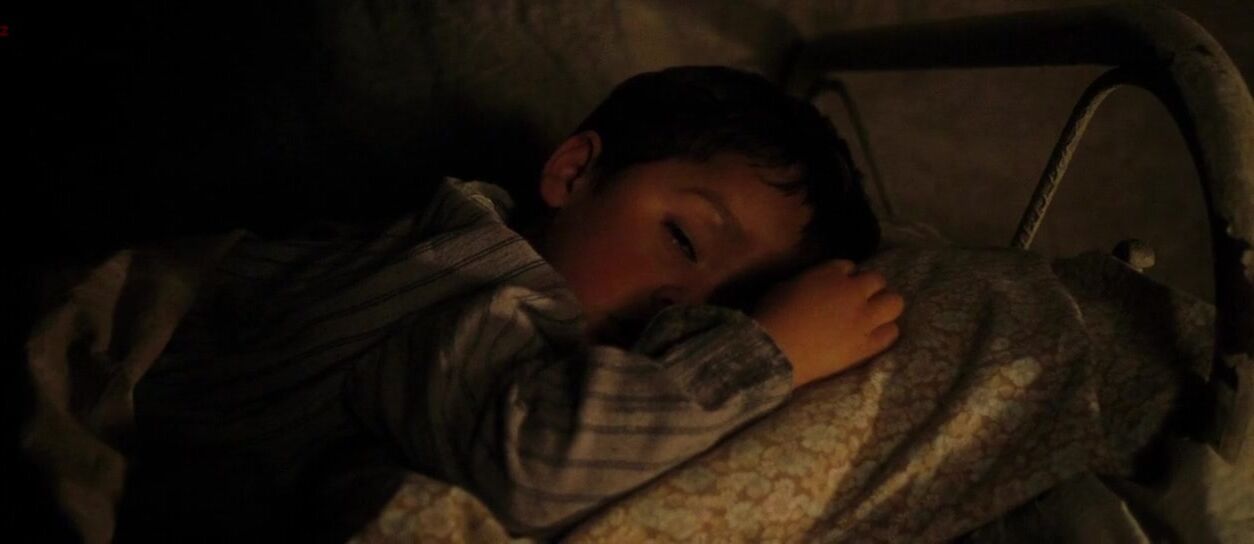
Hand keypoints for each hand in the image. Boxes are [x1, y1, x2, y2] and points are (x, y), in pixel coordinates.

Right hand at [751, 260, 903, 387]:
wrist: (775, 352)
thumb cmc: (770, 316)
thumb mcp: (786, 285)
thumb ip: (809, 280)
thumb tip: (815, 285)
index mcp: (830, 274)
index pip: (850, 266)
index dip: (846, 277)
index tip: (838, 287)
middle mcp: (853, 292)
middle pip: (878, 280)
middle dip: (870, 288)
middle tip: (858, 302)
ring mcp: (863, 319)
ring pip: (894, 303)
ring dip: (884, 307)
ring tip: (872, 317)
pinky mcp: (867, 344)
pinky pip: (891, 332)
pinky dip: (885, 331)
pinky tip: (873, 335)